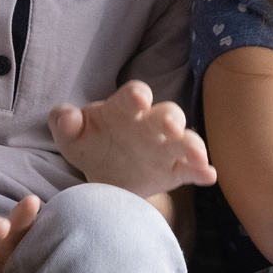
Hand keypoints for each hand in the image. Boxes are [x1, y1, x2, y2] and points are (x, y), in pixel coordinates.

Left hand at [51, 81, 216, 195]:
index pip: (132, 96)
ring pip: (185, 141)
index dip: (137, 95)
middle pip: (167, 114)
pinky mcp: (174, 170)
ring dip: (193, 145)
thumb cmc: (88, 145)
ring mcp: (164, 148)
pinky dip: (201, 171)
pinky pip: (191, 170)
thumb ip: (63, 122)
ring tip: (197, 155)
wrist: (104, 177)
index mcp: (123, 110)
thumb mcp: (70, 136)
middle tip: (171, 126)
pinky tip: (208, 175)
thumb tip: (67, 116)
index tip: (139, 99)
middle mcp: (149, 125)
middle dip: (171, 118)